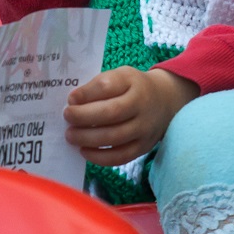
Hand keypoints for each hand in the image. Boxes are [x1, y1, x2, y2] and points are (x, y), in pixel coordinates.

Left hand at [63, 67, 198, 166]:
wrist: (166, 100)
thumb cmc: (134, 88)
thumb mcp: (121, 76)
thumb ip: (99, 85)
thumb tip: (74, 101)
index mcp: (133, 82)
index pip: (108, 86)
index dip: (87, 93)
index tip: (71, 99)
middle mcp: (142, 106)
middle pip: (111, 113)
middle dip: (84, 117)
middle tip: (67, 117)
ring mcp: (144, 129)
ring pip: (115, 137)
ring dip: (88, 138)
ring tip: (71, 135)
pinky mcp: (143, 147)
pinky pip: (121, 157)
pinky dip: (100, 157)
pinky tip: (84, 151)